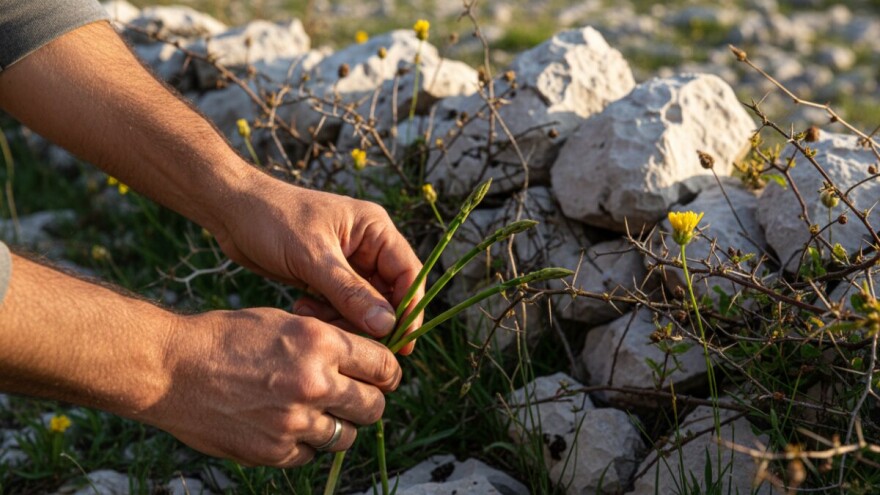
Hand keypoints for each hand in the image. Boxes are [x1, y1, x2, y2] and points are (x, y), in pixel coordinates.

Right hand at [148, 308, 400, 466]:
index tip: (382, 376)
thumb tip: (364, 362)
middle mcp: (314, 383)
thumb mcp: (284, 322)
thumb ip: (327, 343)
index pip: (383, 365)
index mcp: (321, 343)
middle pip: (374, 405)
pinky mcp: (274, 451)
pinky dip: (305, 443)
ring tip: (318, 412)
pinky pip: (311, 454)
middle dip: (369, 401)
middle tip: (355, 396)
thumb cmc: (226, 337)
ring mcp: (295, 422)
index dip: (387, 371)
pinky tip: (287, 425)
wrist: (171, 368)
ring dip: (339, 425)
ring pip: (346, 436)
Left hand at [214, 171, 422, 353]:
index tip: (402, 342)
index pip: (408, 273)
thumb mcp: (313, 257)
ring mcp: (348, 262)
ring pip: (363, 305)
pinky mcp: (327, 276)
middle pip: (389, 294)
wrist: (231, 210)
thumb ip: (350, 292)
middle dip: (371, 320)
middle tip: (349, 340)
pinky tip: (302, 309)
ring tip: (313, 316)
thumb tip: (387, 325)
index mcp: (374, 229)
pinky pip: (340, 306)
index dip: (410, 309)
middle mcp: (367, 245)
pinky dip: (327, 314)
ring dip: (343, 318)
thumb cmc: (272, 220)